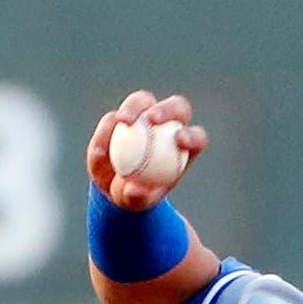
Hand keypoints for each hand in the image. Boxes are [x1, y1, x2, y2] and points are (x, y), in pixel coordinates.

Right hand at [88, 90, 207, 209]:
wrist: (116, 188)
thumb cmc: (137, 197)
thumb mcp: (139, 202)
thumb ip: (138, 197)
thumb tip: (134, 190)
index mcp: (185, 147)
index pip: (195, 137)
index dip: (192, 135)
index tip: (180, 140)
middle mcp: (169, 126)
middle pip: (176, 108)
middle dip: (167, 109)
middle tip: (151, 119)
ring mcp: (145, 117)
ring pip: (143, 101)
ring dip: (133, 107)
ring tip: (122, 121)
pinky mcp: (123, 116)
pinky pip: (115, 116)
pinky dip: (110, 123)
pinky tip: (107, 128)